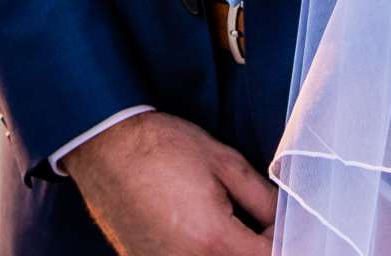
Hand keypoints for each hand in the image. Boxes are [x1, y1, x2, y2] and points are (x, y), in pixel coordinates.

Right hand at [63, 110, 275, 254]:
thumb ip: (264, 198)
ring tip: (221, 220)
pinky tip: (195, 228)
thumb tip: (287, 217)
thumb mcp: (224, 163)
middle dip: (256, 245)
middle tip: (254, 220)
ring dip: (228, 248)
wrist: (103, 146)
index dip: (283, 237)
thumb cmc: (160, 147)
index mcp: (213, 241)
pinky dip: (201, 250)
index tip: (277, 218)